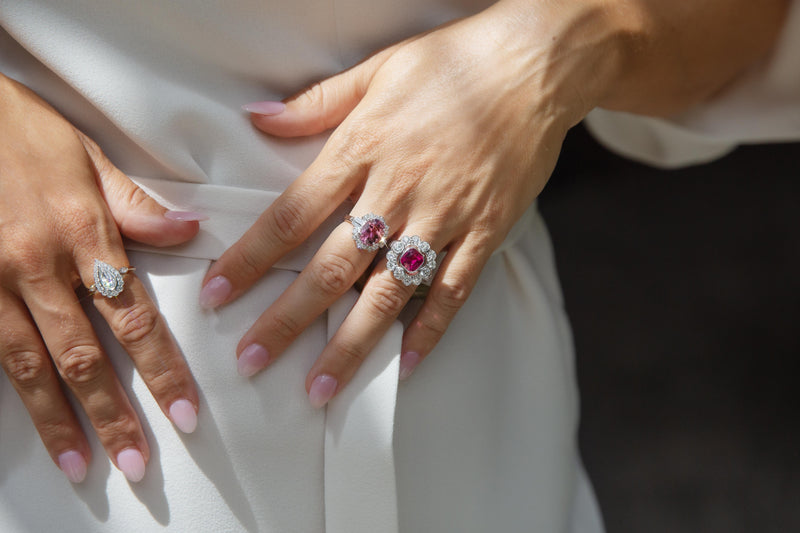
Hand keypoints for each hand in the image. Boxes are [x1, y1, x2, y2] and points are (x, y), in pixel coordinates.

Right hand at [0, 74, 203, 482]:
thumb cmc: (17, 130)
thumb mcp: (85, 156)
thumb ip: (136, 205)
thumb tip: (192, 230)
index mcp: (82, 234)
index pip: (135, 319)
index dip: (161, 372)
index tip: (184, 414)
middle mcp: (37, 266)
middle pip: (83, 356)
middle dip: (112, 415)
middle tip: (136, 462)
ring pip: (28, 366)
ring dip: (57, 421)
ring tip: (80, 465)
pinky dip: (8, 390)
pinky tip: (26, 423)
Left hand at [202, 1, 618, 404]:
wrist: (535, 67)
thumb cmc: (453, 63)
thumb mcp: (376, 70)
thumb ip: (316, 102)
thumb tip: (257, 119)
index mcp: (362, 149)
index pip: (291, 215)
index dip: (250, 258)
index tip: (218, 294)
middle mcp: (397, 191)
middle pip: (332, 267)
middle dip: (287, 319)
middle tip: (251, 361)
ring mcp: (444, 217)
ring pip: (388, 293)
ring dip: (351, 344)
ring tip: (320, 388)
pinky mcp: (484, 231)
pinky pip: (453, 291)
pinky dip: (430, 331)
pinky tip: (405, 365)